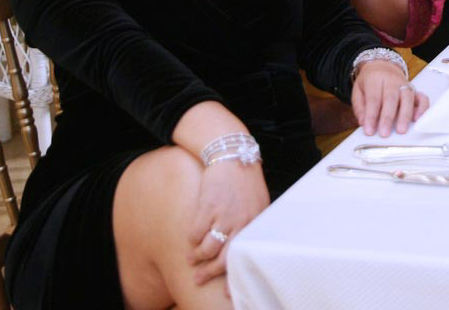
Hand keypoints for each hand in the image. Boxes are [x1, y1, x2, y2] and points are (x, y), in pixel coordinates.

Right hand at [187, 158, 268, 285]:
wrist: (232, 156)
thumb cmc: (245, 182)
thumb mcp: (258, 204)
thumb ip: (252, 226)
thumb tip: (244, 250)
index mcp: (255, 223)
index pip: (244, 257)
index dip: (234, 277)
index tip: (227, 293)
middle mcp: (241, 222)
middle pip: (223, 259)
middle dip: (208, 273)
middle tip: (198, 280)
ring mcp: (224, 215)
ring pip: (206, 249)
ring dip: (196, 258)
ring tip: (191, 260)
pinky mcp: (207, 207)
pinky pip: (194, 234)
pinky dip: (191, 240)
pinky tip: (191, 241)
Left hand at [351, 61, 427, 136]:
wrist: (382, 66)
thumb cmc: (370, 81)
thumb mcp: (358, 91)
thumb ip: (360, 108)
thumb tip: (364, 123)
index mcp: (375, 78)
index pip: (374, 98)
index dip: (371, 115)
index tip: (369, 130)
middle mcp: (392, 80)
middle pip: (391, 98)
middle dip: (388, 118)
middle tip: (385, 133)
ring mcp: (405, 84)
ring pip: (407, 98)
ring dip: (405, 116)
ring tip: (401, 130)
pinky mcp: (414, 90)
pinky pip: (422, 98)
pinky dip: (422, 109)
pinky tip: (416, 119)